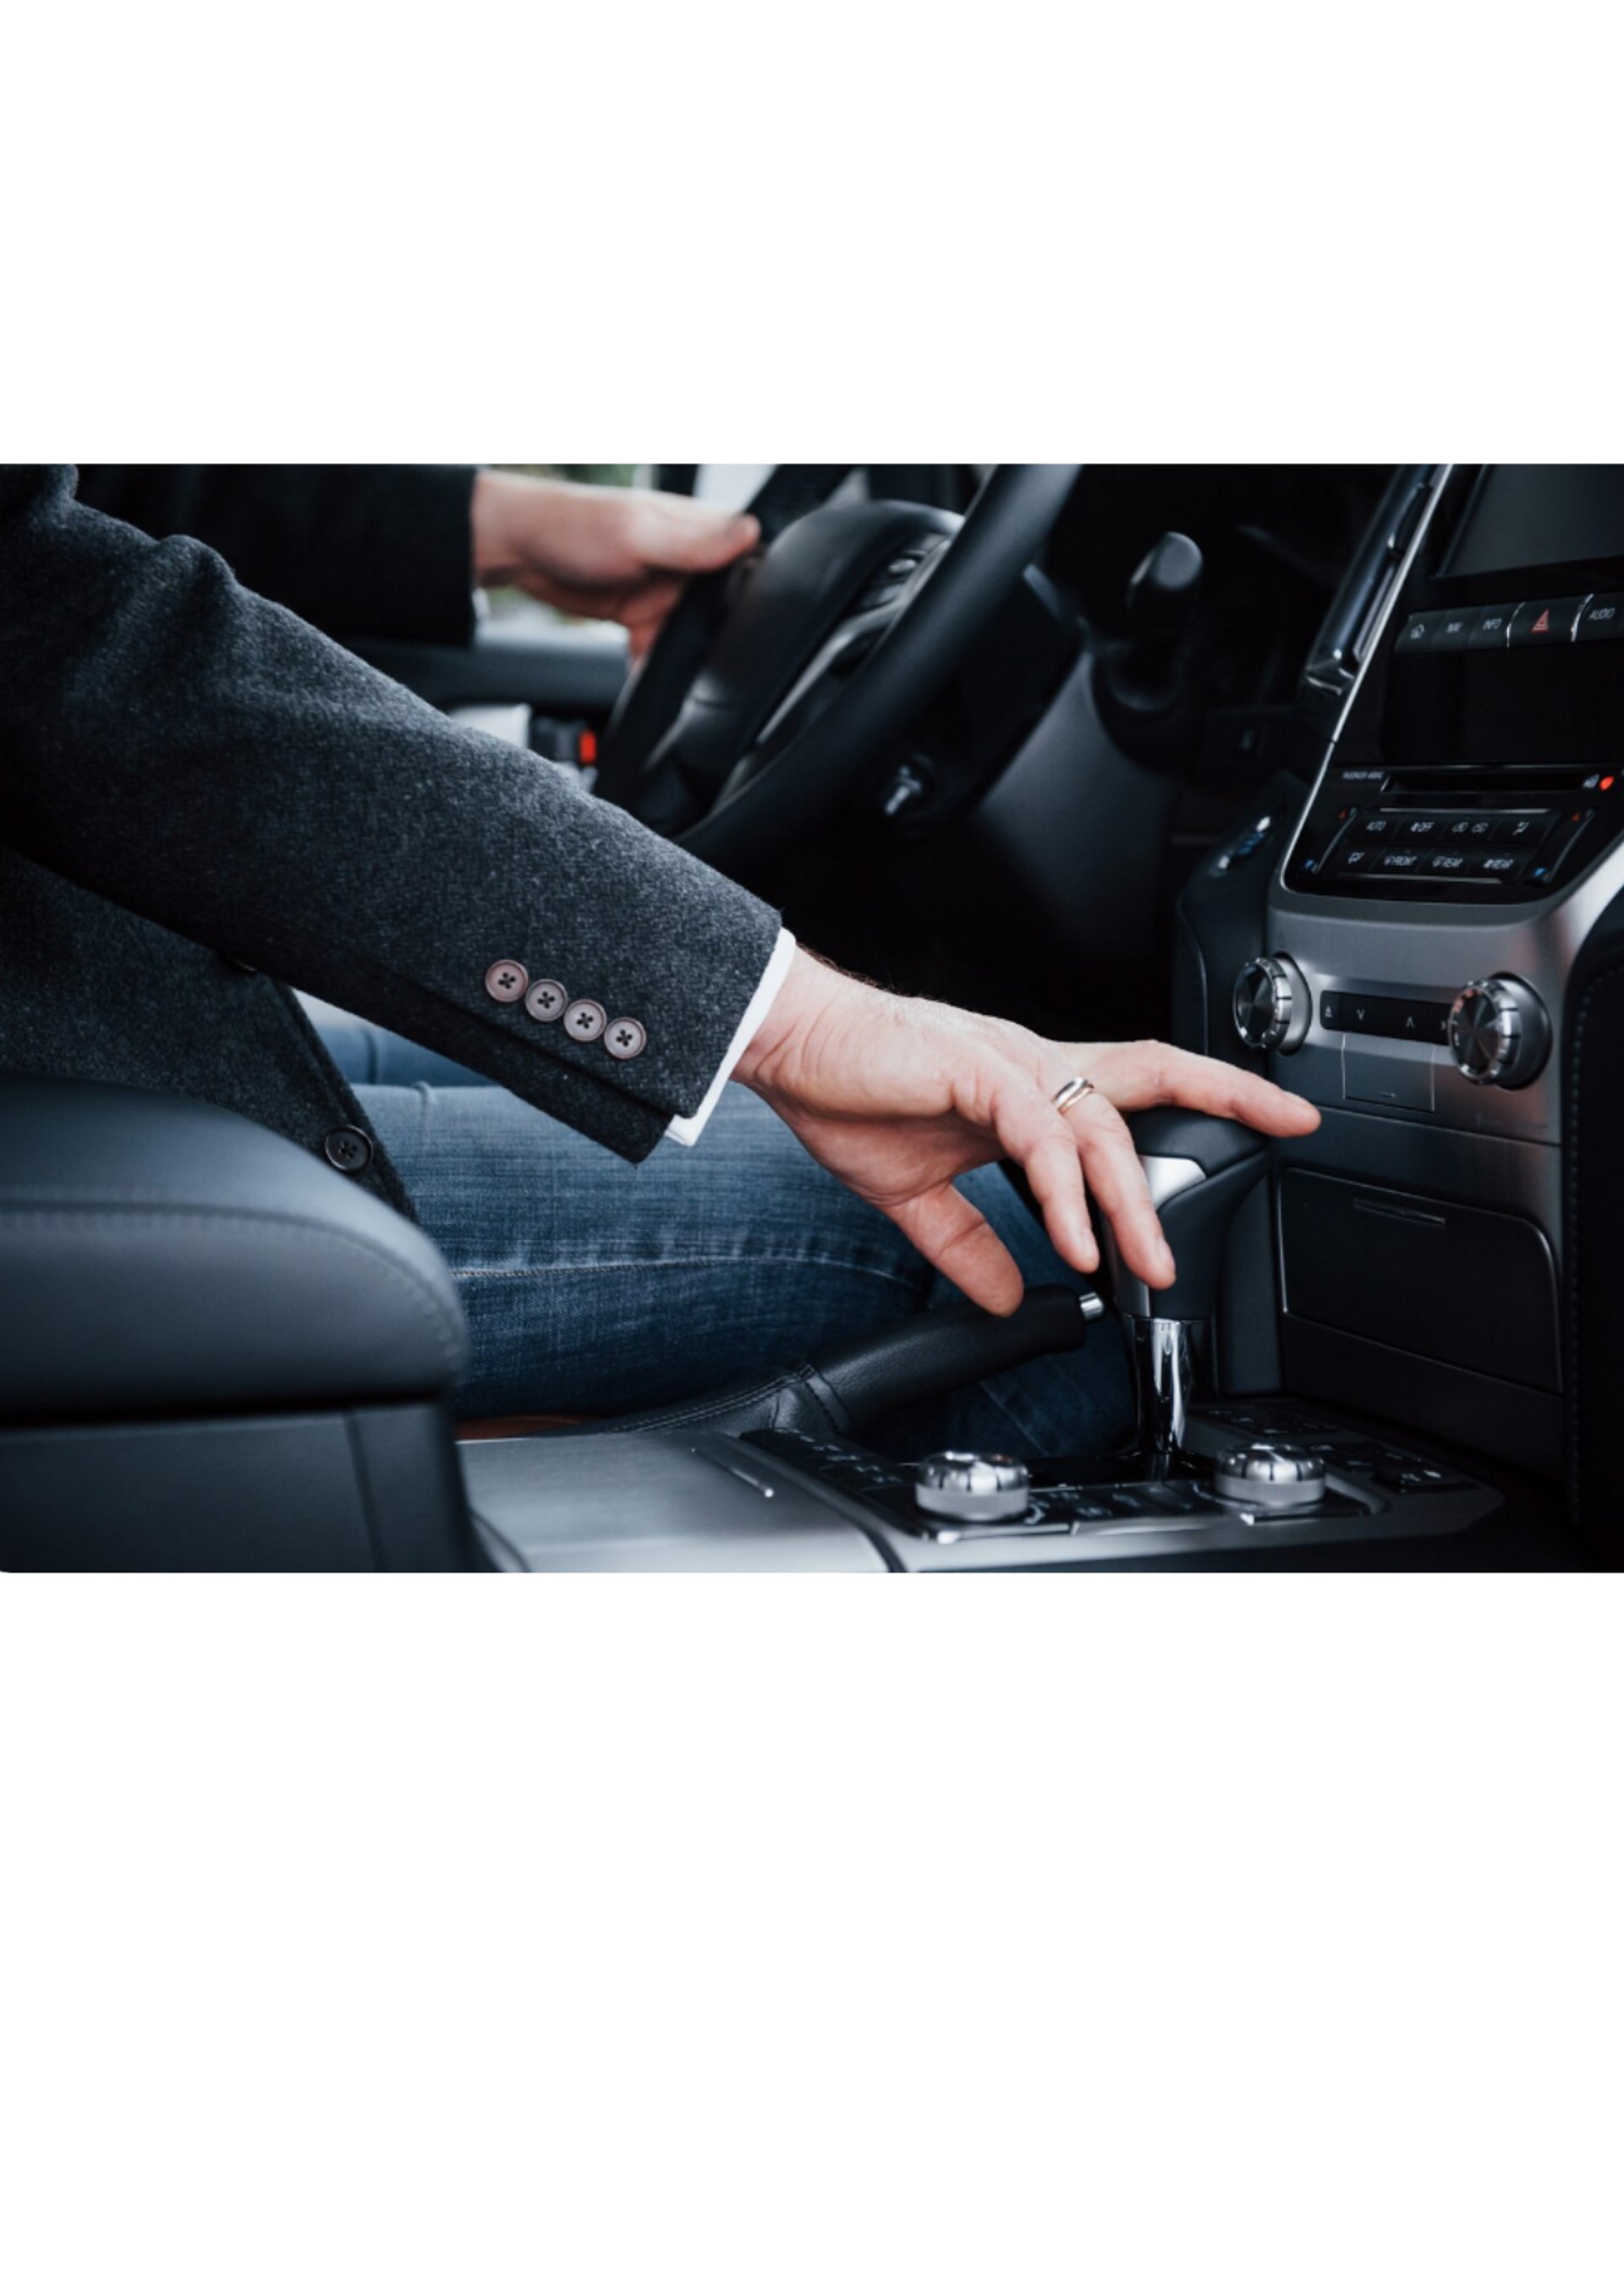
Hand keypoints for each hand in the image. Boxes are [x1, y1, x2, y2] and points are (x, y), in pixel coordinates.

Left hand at [470, 471, 758, 659]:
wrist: (517, 549)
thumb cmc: (572, 525)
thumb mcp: (638, 533)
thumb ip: (694, 541)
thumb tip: (751, 532)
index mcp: (701, 528)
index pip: (750, 560)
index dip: (755, 593)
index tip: (745, 623)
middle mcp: (690, 559)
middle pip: (726, 607)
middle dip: (714, 633)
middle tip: (695, 648)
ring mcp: (667, 588)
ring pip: (695, 634)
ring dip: (683, 652)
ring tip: (665, 658)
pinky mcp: (645, 612)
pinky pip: (664, 646)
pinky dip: (655, 660)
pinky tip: (644, 663)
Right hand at [736, 951, 1321, 1314]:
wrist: (787, 1046)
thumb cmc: (846, 1093)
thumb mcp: (917, 1193)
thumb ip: (967, 1243)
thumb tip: (1009, 1296)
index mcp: (1030, 1085)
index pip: (1142, 1083)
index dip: (1213, 1095)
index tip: (1274, 1119)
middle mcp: (1035, 1064)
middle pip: (1155, 1074)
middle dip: (1230, 1098)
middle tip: (1290, 1134)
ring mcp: (1009, 1064)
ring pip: (1101, 1128)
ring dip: (1131, 1203)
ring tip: (1149, 1266)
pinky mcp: (975, 1073)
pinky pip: (1038, 1139)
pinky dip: (1064, 1195)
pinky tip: (1074, 1244)